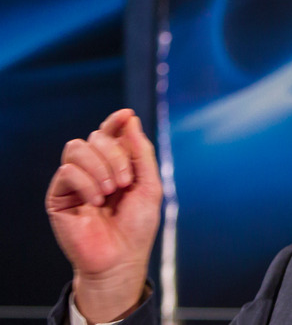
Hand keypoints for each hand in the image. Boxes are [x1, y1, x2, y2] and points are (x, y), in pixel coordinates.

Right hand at [46, 109, 162, 322]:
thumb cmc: (137, 226)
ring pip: (77, 148)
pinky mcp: (59, 195)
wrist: (121, 258)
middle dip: (115, 154)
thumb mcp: (150, 186)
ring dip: (100, 166)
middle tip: (126, 181)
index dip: (116, 122)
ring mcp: (75, 181)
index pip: (111, 134)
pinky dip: (86, 182)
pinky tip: (96, 201)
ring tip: (111, 191)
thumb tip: (131, 120)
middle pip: (96, 137)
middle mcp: (94, 169)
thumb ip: (141, 153)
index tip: (126, 115)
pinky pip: (67, 171)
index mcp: (116, 165)